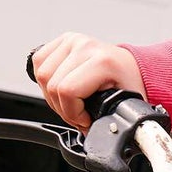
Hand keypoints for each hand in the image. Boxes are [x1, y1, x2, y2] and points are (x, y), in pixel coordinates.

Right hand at [30, 33, 144, 131]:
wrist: (132, 68)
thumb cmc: (129, 85)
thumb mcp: (124, 106)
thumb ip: (107, 120)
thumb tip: (87, 132)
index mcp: (103, 61)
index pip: (67, 91)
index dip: (73, 113)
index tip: (86, 120)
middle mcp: (85, 46)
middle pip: (51, 85)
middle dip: (63, 109)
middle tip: (79, 115)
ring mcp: (72, 40)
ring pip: (42, 75)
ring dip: (52, 96)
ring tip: (71, 102)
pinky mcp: (63, 40)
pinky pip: (39, 62)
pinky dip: (45, 81)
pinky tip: (61, 88)